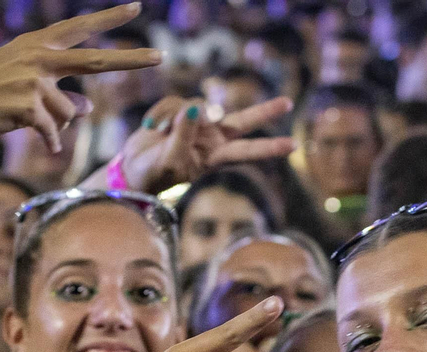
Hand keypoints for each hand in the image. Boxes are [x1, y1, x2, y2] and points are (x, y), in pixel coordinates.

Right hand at [0, 3, 160, 153]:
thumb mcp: (26, 85)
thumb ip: (59, 90)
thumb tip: (89, 107)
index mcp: (37, 45)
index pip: (80, 28)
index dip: (109, 18)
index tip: (136, 6)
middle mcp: (38, 57)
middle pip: (95, 62)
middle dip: (131, 60)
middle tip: (162, 56)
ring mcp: (33, 80)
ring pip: (71, 112)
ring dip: (59, 124)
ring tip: (31, 120)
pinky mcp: (28, 105)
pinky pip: (55, 131)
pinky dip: (51, 141)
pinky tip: (40, 141)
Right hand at [117, 96, 294, 193]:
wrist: (133, 168)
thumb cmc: (154, 173)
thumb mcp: (170, 159)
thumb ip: (184, 134)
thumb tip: (196, 110)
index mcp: (215, 157)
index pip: (247, 151)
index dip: (269, 147)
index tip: (293, 146)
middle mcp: (212, 139)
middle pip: (244, 121)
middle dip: (265, 112)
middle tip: (289, 104)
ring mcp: (198, 124)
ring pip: (195, 105)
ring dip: (173, 117)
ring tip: (158, 134)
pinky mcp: (180, 112)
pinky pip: (175, 102)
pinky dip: (160, 112)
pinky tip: (151, 127)